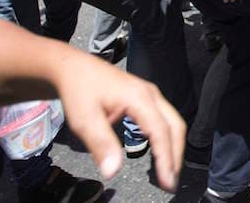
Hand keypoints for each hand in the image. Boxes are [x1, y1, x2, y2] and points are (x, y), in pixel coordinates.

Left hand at [50, 52, 185, 192]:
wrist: (73, 68)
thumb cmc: (79, 89)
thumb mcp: (84, 119)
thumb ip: (101, 144)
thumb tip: (113, 171)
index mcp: (138, 98)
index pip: (161, 131)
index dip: (166, 158)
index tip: (167, 182)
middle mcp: (150, 94)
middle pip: (175, 125)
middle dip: (176, 154)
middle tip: (170, 181)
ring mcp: (149, 94)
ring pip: (172, 121)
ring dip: (173, 146)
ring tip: (167, 171)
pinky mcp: (145, 97)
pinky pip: (164, 118)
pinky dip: (166, 137)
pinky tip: (158, 152)